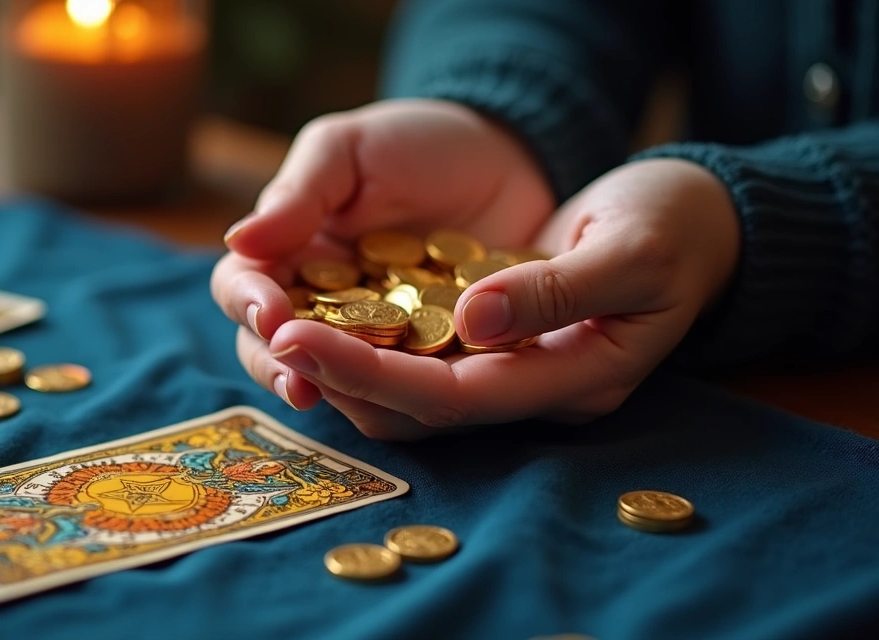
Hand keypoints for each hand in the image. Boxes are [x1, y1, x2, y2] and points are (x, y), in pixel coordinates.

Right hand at [210, 99, 556, 431]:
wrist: (513, 158)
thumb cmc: (418, 144)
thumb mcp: (351, 149)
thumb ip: (298, 192)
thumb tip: (238, 239)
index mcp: (289, 256)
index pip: (244, 289)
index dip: (249, 305)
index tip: (272, 314)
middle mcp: (320, 309)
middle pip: (274, 353)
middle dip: (280, 369)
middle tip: (298, 381)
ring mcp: (375, 343)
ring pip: (335, 386)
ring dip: (337, 392)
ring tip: (348, 394)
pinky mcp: (431, 365)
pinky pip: (409, 394)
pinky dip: (405, 395)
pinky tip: (416, 392)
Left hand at [266, 158, 740, 438]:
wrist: (700, 219)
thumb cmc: (676, 226)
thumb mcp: (631, 249)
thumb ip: (555, 290)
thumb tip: (473, 322)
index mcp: (574, 379)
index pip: (454, 398)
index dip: (372, 375)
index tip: (297, 336)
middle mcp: (534, 389)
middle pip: (420, 410)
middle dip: (341, 374)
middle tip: (270, 329)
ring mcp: (515, 369)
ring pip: (411, 395)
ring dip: (345, 363)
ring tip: (280, 320)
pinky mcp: (496, 342)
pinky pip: (420, 358)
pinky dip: (370, 341)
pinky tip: (327, 306)